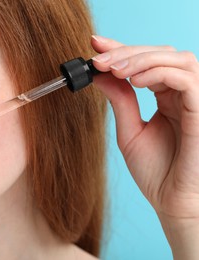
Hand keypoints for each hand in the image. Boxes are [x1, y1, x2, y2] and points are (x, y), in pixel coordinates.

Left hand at [91, 35, 198, 257]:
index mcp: (165, 97)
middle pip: (161, 53)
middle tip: (99, 60)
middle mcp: (181, 94)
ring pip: (176, 58)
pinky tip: (134, 81)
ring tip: (114, 70)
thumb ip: (120, 101)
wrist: (171, 202)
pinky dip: (158, 73)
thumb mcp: (129, 131)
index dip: (121, 48)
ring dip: (141, 59)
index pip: (146, 61)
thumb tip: (100, 74)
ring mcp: (194, 100)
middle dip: (126, 52)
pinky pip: (186, 79)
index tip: (94, 44)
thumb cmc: (155, 171)